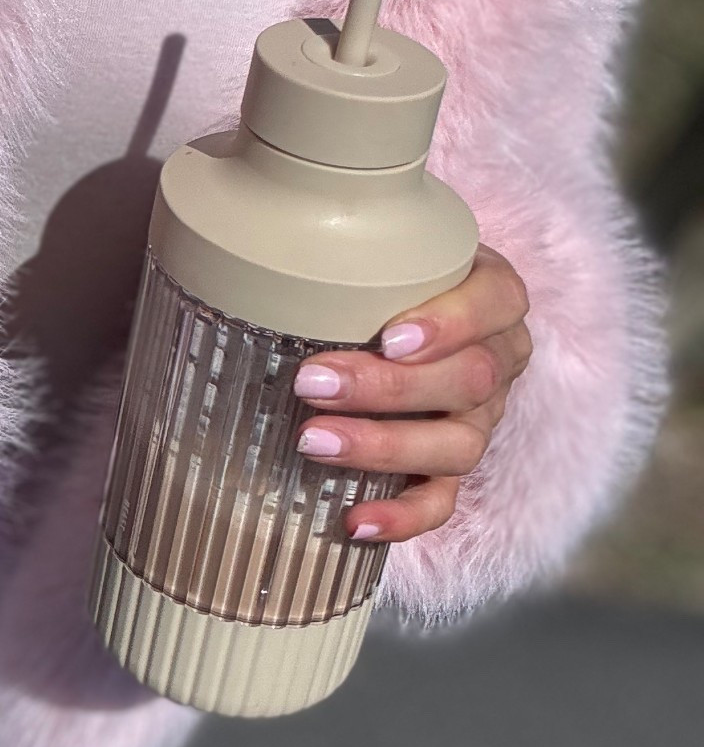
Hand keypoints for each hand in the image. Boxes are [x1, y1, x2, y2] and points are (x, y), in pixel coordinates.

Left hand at [289, 245, 532, 544]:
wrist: (407, 316)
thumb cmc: (387, 274)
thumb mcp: (387, 242)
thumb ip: (350, 234)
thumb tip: (250, 224)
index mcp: (494, 297)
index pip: (495, 304)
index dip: (449, 324)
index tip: (390, 336)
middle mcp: (496, 361)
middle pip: (466, 379)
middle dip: (385, 387)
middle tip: (312, 383)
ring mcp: (480, 419)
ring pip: (457, 445)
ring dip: (383, 446)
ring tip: (313, 441)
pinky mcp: (454, 467)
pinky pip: (442, 501)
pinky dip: (402, 517)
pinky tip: (355, 521)